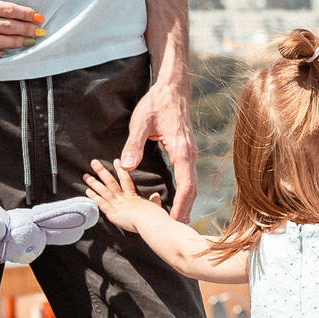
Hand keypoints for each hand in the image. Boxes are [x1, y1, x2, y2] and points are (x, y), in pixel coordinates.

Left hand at [82, 160, 156, 233]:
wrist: (151, 222)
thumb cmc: (154, 216)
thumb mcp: (155, 206)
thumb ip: (154, 200)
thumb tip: (156, 195)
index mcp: (133, 197)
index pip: (125, 180)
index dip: (120, 170)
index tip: (116, 161)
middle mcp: (124, 198)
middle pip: (111, 182)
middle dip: (101, 171)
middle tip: (93, 162)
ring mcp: (118, 205)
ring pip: (104, 191)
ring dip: (94, 183)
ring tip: (85, 176)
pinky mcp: (113, 213)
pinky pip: (102, 203)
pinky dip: (94, 197)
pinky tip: (87, 191)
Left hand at [120, 70, 199, 220]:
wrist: (172, 89)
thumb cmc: (157, 103)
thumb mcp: (140, 123)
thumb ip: (134, 145)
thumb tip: (126, 166)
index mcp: (180, 150)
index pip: (186, 184)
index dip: (181, 204)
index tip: (175, 219)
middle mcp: (189, 154)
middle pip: (192, 189)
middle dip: (186, 209)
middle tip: (177, 228)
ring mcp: (189, 153)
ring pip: (192, 184)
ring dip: (187, 202)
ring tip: (178, 220)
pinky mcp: (186, 151)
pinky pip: (188, 176)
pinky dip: (185, 192)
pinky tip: (179, 200)